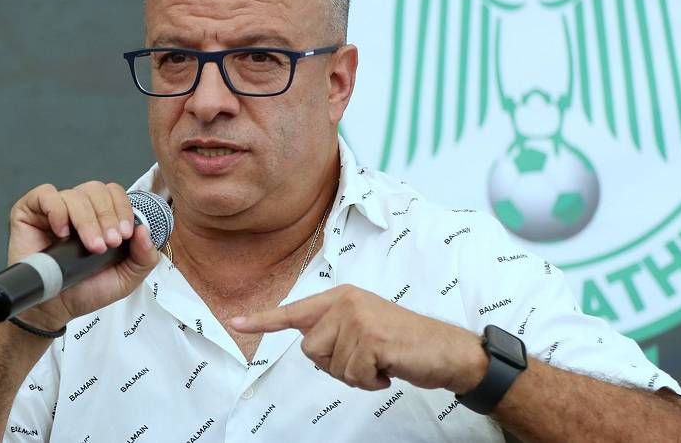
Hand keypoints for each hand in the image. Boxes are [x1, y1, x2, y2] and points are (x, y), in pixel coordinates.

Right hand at [7, 181, 161, 329]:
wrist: (56, 309)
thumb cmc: (88, 290)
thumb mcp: (127, 277)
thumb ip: (144, 256)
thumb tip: (144, 230)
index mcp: (102, 216)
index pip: (115, 194)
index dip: (122, 209)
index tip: (124, 235)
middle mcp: (79, 208)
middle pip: (97, 190)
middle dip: (106, 216)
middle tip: (108, 244)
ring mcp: (54, 208)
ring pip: (75, 194)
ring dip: (86, 220)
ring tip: (90, 246)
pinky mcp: (30, 212)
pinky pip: (45, 196)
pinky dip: (57, 211)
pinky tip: (62, 233)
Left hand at [231, 285, 487, 392]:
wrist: (446, 350)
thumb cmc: (405, 343)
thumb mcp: (365, 328)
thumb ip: (336, 331)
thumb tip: (311, 344)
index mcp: (342, 297)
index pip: (295, 311)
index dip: (263, 320)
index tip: (234, 323)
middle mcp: (345, 302)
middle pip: (311, 350)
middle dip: (337, 365)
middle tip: (368, 358)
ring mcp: (357, 318)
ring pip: (332, 366)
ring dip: (357, 375)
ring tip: (382, 360)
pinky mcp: (370, 339)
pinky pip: (353, 376)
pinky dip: (371, 382)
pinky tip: (390, 367)